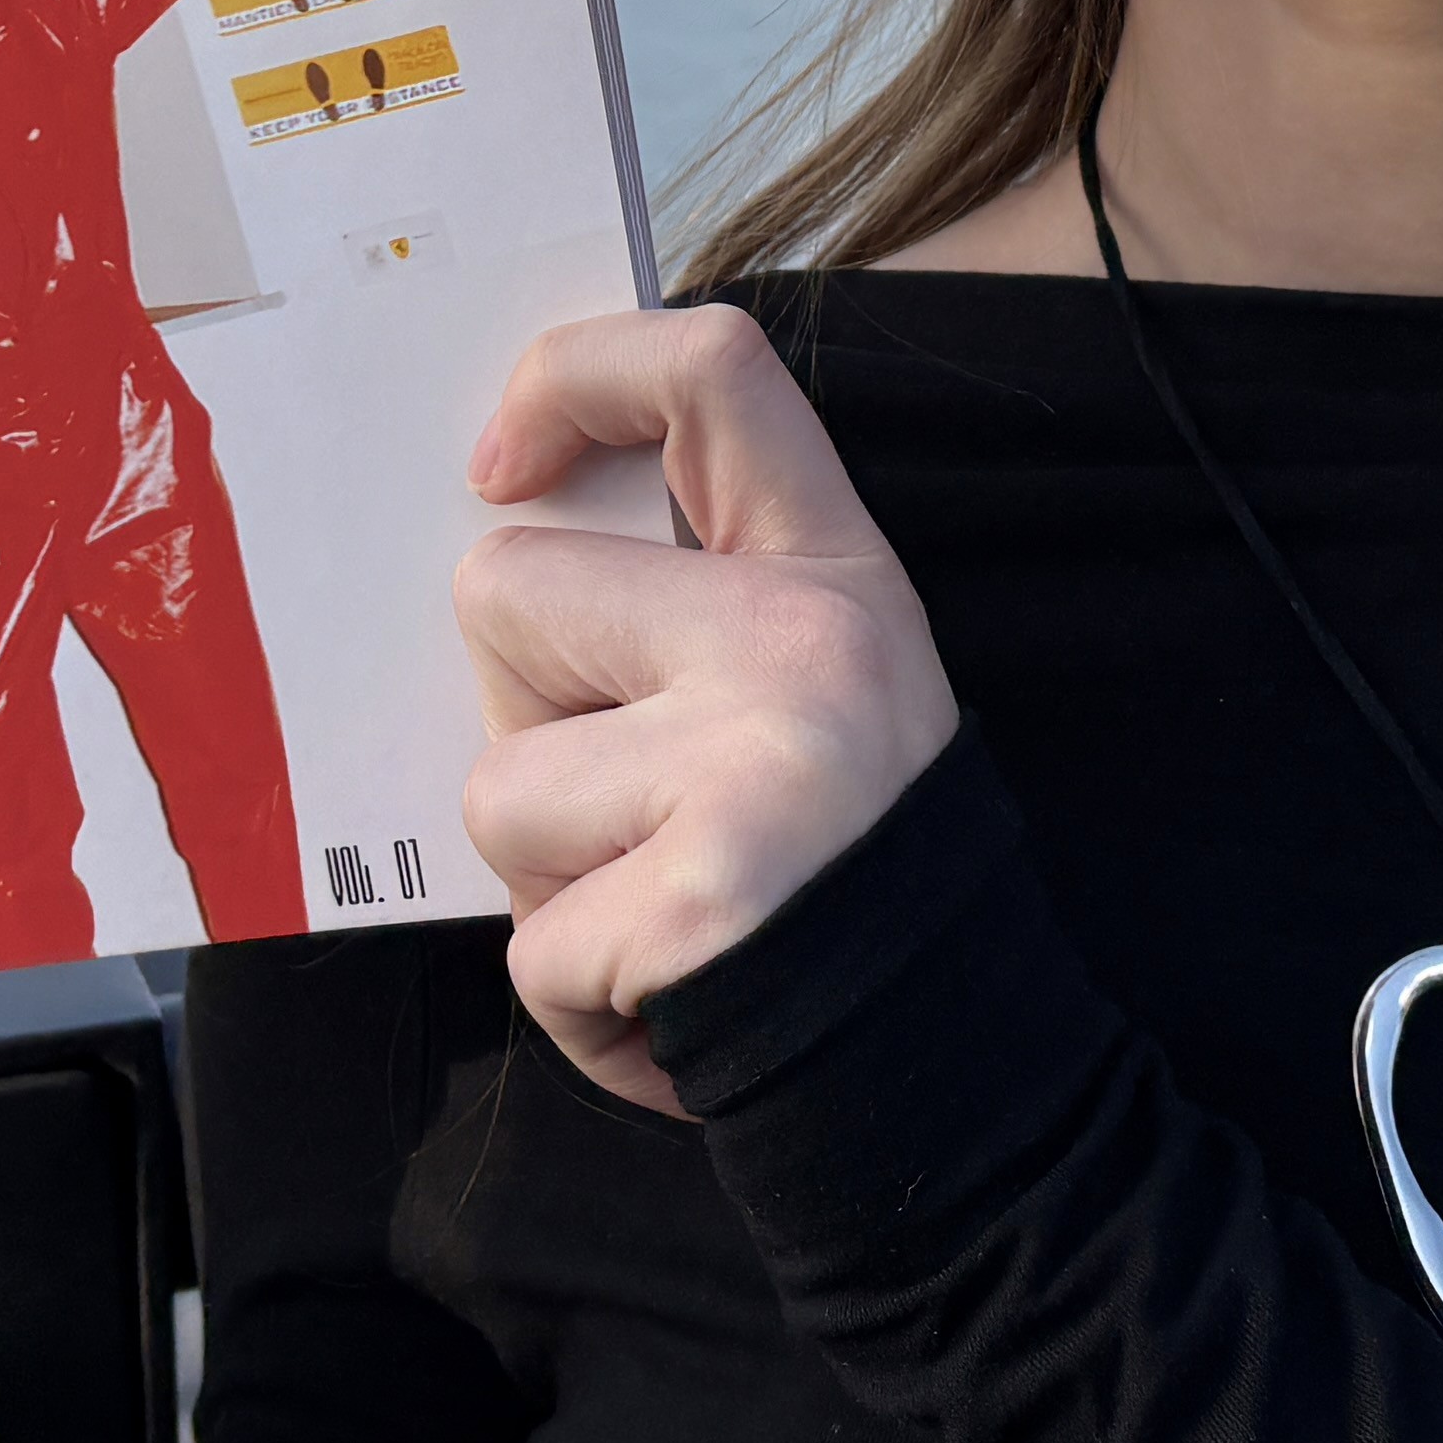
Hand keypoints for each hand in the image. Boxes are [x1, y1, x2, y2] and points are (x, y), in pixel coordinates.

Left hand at [456, 307, 954, 1115]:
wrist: (947, 1071)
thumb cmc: (840, 874)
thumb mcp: (815, 687)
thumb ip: (685, 601)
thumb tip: (501, 543)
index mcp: (833, 573)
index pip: (708, 371)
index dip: (573, 376)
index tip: (502, 466)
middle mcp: (801, 641)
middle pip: (505, 590)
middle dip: (523, 712)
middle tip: (634, 802)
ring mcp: (749, 764)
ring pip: (496, 783)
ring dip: (549, 875)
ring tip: (663, 904)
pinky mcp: (695, 897)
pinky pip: (529, 940)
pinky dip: (574, 994)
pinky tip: (668, 995)